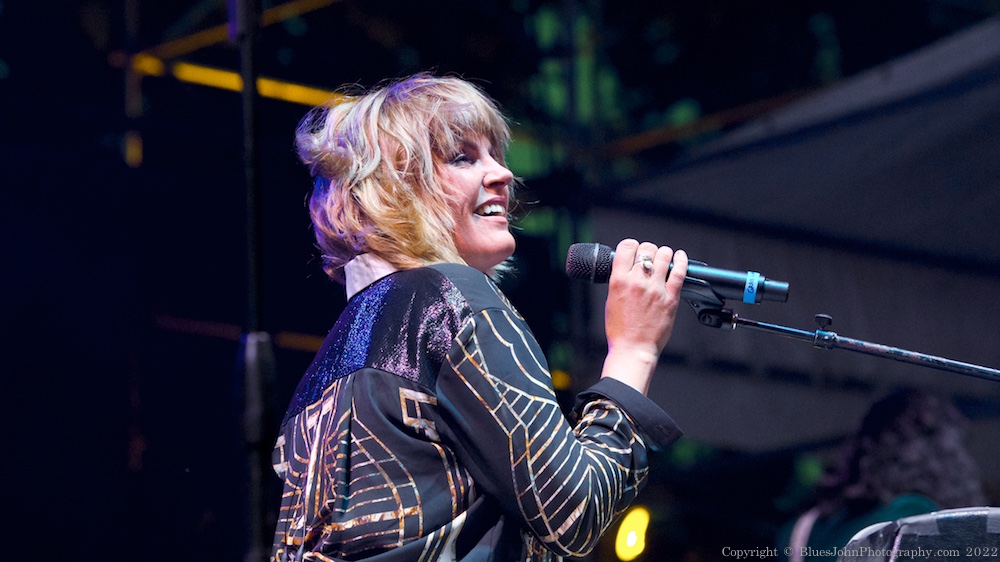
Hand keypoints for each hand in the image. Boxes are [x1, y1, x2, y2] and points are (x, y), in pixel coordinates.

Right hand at [601, 239, 687, 393]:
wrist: (633, 349)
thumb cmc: (620, 329)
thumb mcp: (611, 300)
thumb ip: (620, 281)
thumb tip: (629, 268)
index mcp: (618, 281)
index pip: (627, 247)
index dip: (632, 246)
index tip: (635, 250)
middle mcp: (637, 281)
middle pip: (646, 249)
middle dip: (648, 249)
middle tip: (650, 256)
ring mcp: (655, 289)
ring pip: (663, 256)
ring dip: (664, 254)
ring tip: (664, 258)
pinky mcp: (670, 298)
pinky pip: (679, 272)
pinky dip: (681, 260)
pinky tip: (680, 257)